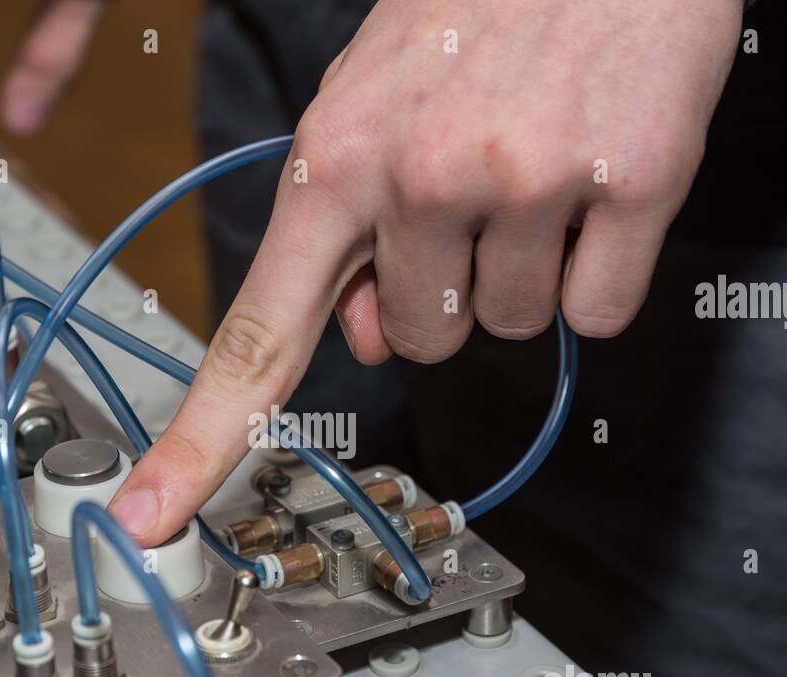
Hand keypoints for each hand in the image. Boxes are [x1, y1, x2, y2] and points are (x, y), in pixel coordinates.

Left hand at [108, 0, 742, 544]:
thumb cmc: (481, 0)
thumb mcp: (373, 95)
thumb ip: (349, 225)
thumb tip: (364, 338)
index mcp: (336, 154)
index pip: (261, 330)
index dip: (204, 437)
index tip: (156, 514)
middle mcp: (420, 175)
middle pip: (414, 344)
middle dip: (441, 287)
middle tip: (472, 184)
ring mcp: (525, 182)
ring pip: (506, 329)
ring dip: (520, 270)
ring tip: (535, 161)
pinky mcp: (630, 182)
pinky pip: (594, 312)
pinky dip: (597, 269)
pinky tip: (593, 180)